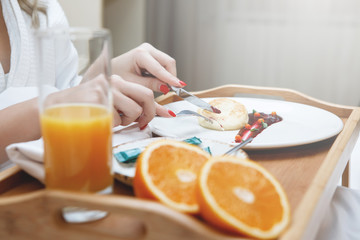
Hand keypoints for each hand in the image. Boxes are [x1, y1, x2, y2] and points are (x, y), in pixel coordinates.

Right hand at [49, 74, 169, 127]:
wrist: (56, 108)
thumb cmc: (85, 110)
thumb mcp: (109, 103)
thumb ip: (127, 105)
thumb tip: (152, 116)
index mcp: (117, 80)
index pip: (144, 92)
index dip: (152, 109)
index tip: (146, 120)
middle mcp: (114, 81)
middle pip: (147, 96)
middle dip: (149, 114)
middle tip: (141, 124)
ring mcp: (107, 90)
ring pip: (135, 110)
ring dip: (127, 121)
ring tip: (112, 120)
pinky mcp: (99, 99)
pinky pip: (118, 118)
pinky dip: (112, 125)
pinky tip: (100, 120)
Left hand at [111, 43, 185, 94]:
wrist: (109, 69)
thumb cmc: (117, 75)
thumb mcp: (133, 83)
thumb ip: (149, 85)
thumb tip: (165, 87)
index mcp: (140, 54)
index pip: (160, 67)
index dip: (170, 78)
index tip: (179, 86)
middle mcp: (147, 49)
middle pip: (168, 62)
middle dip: (171, 76)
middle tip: (171, 90)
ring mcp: (150, 50)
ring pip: (168, 63)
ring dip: (168, 75)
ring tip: (162, 88)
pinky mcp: (152, 55)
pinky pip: (164, 64)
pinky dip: (164, 74)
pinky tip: (159, 82)